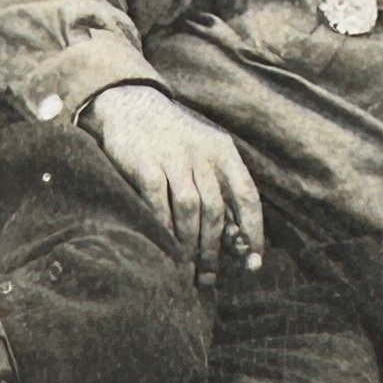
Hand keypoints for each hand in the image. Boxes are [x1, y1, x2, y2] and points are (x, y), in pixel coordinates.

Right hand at [84, 83, 264, 274]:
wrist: (130, 104)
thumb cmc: (172, 140)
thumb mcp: (203, 154)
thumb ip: (220, 189)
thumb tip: (238, 241)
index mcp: (223, 151)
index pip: (247, 196)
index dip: (253, 232)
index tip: (252, 262)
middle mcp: (202, 153)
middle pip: (216, 210)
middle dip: (215, 249)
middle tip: (210, 277)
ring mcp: (172, 158)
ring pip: (190, 210)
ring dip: (190, 245)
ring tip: (188, 270)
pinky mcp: (145, 164)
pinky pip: (159, 204)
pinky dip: (164, 229)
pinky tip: (164, 248)